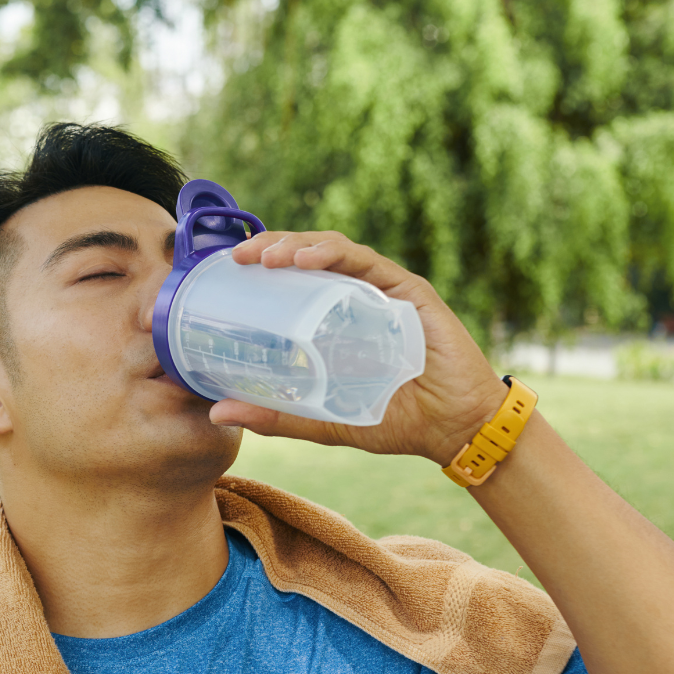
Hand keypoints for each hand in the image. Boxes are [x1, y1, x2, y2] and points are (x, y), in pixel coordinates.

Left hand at [212, 231, 504, 463]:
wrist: (454, 429)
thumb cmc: (395, 421)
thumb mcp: (325, 420)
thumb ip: (278, 416)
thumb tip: (219, 412)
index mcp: (337, 319)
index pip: (294, 280)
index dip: (260, 268)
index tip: (226, 271)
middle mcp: (357, 296)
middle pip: (308, 256)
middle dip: (271, 247)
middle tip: (239, 257)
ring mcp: (384, 290)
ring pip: (333, 250)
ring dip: (296, 245)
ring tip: (266, 256)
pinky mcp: (408, 290)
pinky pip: (366, 262)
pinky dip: (333, 254)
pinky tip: (306, 260)